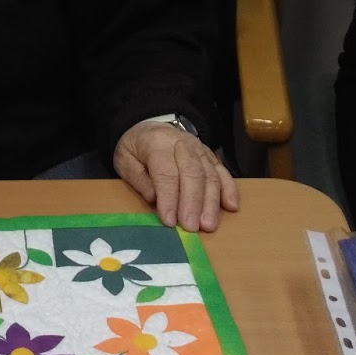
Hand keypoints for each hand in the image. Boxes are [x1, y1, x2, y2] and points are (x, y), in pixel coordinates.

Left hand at [113, 121, 238, 231]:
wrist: (150, 127)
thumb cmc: (136, 149)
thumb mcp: (125, 160)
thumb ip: (138, 178)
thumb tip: (154, 198)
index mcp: (157, 143)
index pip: (166, 173)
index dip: (169, 198)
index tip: (169, 221)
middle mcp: (183, 144)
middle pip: (193, 173)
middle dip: (193, 203)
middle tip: (192, 227)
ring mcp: (200, 149)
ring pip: (210, 175)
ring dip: (211, 202)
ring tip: (209, 225)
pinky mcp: (211, 157)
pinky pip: (223, 172)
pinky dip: (229, 189)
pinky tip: (231, 207)